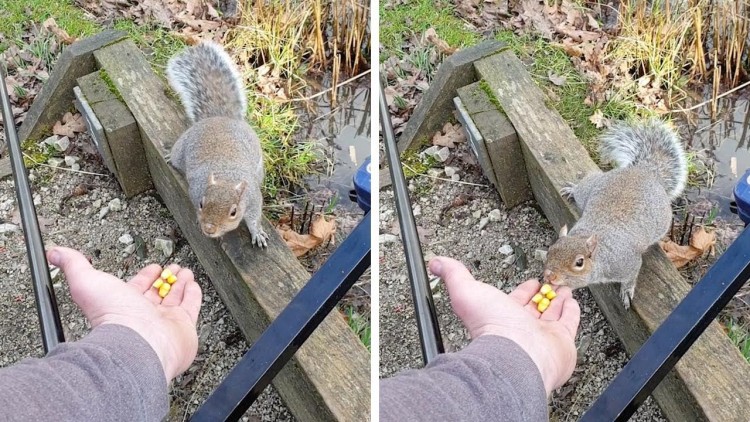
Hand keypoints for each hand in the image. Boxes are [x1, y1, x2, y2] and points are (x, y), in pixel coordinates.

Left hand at [47, 247, 201, 381]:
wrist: (138, 342)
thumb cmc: (113, 317)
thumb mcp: (87, 282)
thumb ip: (75, 265)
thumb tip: (57, 253)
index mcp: (124, 304)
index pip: (138, 287)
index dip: (146, 275)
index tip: (153, 267)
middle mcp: (145, 314)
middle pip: (157, 292)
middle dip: (165, 278)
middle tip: (172, 267)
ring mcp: (165, 320)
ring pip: (175, 297)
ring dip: (180, 283)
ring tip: (185, 272)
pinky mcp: (184, 325)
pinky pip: (191, 306)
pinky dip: (194, 294)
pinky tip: (193, 284)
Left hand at [430, 257, 579, 394]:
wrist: (515, 354)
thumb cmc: (491, 327)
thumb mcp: (466, 292)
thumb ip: (454, 275)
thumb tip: (437, 263)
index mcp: (502, 316)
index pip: (514, 300)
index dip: (522, 290)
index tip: (529, 282)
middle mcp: (522, 327)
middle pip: (534, 308)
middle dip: (541, 295)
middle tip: (548, 284)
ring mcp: (542, 335)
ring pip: (552, 314)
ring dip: (558, 300)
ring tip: (563, 289)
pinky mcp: (562, 340)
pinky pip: (569, 322)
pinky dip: (572, 311)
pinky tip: (572, 302)